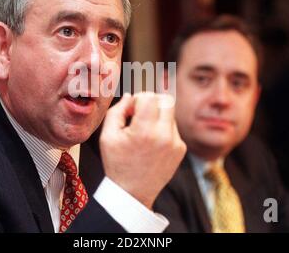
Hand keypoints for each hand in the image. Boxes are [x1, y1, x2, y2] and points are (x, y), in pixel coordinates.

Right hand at [99, 92, 185, 208]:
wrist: (133, 193)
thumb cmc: (117, 164)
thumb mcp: (107, 136)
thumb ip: (117, 111)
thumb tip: (129, 96)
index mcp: (144, 131)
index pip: (149, 97)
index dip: (137, 99)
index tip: (130, 111)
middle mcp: (164, 135)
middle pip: (165, 100)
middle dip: (151, 102)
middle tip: (139, 114)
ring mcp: (176, 143)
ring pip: (170, 113)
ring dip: (157, 116)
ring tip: (144, 132)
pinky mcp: (181, 149)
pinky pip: (173, 128)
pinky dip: (163, 129)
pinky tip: (152, 143)